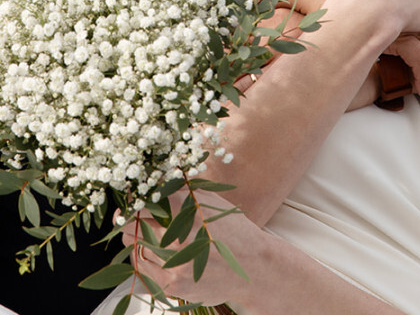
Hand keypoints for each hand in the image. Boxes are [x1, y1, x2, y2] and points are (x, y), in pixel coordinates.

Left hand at [122, 191, 260, 305]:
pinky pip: (143, 270)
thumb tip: (160, 175)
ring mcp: (175, 263)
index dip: (134, 197)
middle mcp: (180, 236)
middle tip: (124, 215)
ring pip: (136, 247)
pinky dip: (140, 258)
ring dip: (134, 238)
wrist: (255, 267)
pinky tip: (148, 251)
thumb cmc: (235, 231)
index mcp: (190, 210)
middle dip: (127, 218)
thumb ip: (185, 189)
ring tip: (139, 232)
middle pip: (134, 224)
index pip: (146, 200)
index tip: (130, 196)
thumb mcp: (213, 202)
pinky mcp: (173, 285)